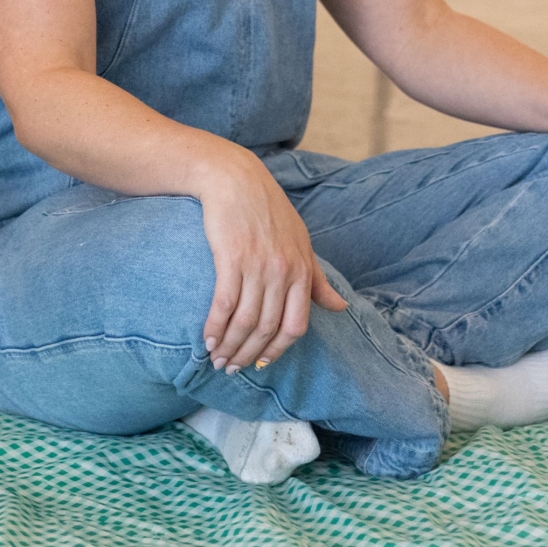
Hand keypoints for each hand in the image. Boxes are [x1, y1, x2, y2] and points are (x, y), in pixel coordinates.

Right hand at [193, 148, 347, 370]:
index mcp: (302, 271)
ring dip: (230, 346)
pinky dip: (215, 326)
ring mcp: (257, 266)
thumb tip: (340, 307)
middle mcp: (283, 272)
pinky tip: (206, 339)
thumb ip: (317, 279)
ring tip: (216, 359)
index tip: (261, 363)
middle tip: (231, 368)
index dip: (278, 350)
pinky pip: (224, 303)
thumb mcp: (301, 242)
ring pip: (246, 321)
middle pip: (268, 328)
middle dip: (249, 354)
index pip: (296, 326)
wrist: (235, 178)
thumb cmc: (268, 210)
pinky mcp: (230, 258)